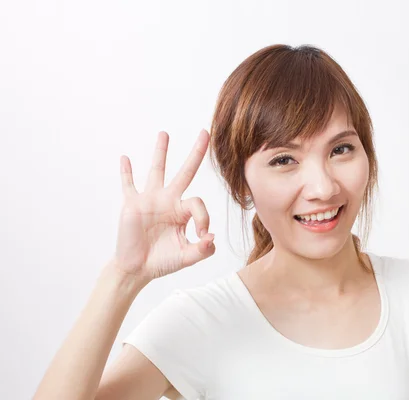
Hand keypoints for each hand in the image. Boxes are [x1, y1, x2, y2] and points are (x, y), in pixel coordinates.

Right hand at [111, 129, 215, 282]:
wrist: (137, 269)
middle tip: (206, 132)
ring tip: (165, 134)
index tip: (202, 235)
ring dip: (161, 152)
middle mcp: (169, 200)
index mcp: (184, 211)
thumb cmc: (163, 261)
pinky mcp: (132, 204)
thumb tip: (211, 238)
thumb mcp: (187, 257)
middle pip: (186, 172)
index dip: (204, 218)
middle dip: (196, 153)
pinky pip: (128, 185)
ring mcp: (150, 200)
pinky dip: (126, 172)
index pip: (198, 203)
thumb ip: (202, 250)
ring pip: (157, 171)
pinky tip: (125, 158)